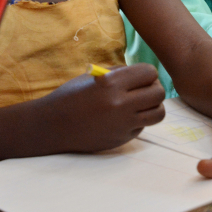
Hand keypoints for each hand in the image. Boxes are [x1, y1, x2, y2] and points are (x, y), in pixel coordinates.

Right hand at [34, 64, 165, 152]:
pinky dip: (139, 120)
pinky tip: (124, 117)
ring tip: (142, 104)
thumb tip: (144, 74)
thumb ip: (120, 74)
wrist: (53, 125)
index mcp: (111, 82)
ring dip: (154, 106)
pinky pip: (143, 126)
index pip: (149, 72)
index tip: (141, 76)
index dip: (147, 73)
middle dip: (154, 88)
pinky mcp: (122, 138)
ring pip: (158, 112)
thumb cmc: (72, 96)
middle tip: (144, 89)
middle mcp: (120, 103)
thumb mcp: (94, 76)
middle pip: (159, 92)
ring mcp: (122, 123)